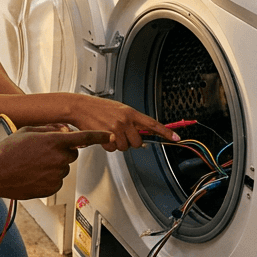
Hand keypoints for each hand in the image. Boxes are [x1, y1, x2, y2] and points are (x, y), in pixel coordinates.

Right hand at [0, 126, 110, 200]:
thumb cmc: (8, 151)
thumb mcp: (27, 131)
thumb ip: (50, 129)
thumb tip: (64, 130)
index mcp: (53, 141)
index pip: (84, 137)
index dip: (99, 136)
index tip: (109, 135)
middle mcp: (58, 158)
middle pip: (72, 153)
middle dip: (62, 151)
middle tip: (43, 152)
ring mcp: (56, 175)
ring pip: (64, 168)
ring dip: (54, 165)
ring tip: (33, 164)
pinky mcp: (52, 188)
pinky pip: (57, 181)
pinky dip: (49, 178)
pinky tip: (33, 175)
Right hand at [63, 94, 179, 150]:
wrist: (80, 107)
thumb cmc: (98, 108)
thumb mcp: (119, 110)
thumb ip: (131, 121)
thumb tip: (141, 133)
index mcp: (130, 113)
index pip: (152, 124)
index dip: (166, 132)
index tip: (176, 137)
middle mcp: (125, 121)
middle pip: (138, 142)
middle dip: (131, 142)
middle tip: (122, 134)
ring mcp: (116, 129)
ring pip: (125, 147)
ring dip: (118, 144)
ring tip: (110, 133)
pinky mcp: (106, 136)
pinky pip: (113, 149)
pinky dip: (108, 146)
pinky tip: (103, 135)